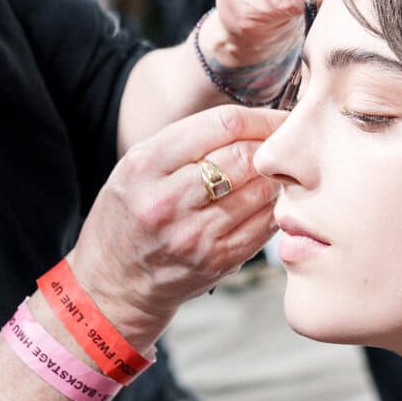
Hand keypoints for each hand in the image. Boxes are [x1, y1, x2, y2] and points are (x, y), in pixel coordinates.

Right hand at [65, 104, 285, 345]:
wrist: (114, 282)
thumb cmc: (129, 215)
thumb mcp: (136, 167)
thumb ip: (185, 143)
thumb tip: (252, 123)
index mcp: (145, 165)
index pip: (220, 125)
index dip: (260, 118)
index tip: (279, 118)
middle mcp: (167, 200)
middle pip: (243, 156)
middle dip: (272, 145)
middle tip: (287, 144)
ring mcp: (193, 235)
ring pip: (259, 191)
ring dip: (276, 178)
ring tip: (278, 173)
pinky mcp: (216, 261)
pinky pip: (263, 225)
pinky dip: (274, 207)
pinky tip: (270, 201)